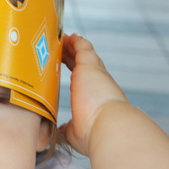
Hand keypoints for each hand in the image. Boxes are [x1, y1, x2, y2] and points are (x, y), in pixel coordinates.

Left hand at [59, 34, 128, 156]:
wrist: (108, 126)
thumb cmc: (94, 132)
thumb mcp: (74, 130)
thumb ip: (67, 127)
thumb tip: (61, 129)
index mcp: (93, 96)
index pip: (83, 79)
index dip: (74, 70)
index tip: (65, 65)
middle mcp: (96, 82)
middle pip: (84, 62)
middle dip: (72, 54)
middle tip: (60, 47)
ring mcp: (94, 73)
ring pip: (83, 53)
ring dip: (72, 45)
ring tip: (60, 37)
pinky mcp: (89, 66)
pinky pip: (82, 47)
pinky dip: (75, 41)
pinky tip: (67, 36)